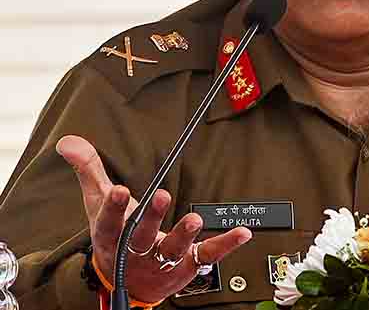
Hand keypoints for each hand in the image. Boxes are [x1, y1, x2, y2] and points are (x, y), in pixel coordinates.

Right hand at [57, 135, 251, 304]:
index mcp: (111, 237)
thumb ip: (89, 170)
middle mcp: (135, 253)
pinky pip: (207, 256)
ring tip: (194, 220)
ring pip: (172, 250)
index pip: (108, 225)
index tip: (118, 190)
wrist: (128, 284)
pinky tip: (242, 232)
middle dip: (151, 218)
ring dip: (183, 235)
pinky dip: (225, 245)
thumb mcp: (98, 204)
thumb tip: (69, 142)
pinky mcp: (185, 267)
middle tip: (162, 196)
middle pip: (141, 237)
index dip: (113, 209)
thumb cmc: (115, 236)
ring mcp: (161, 261)